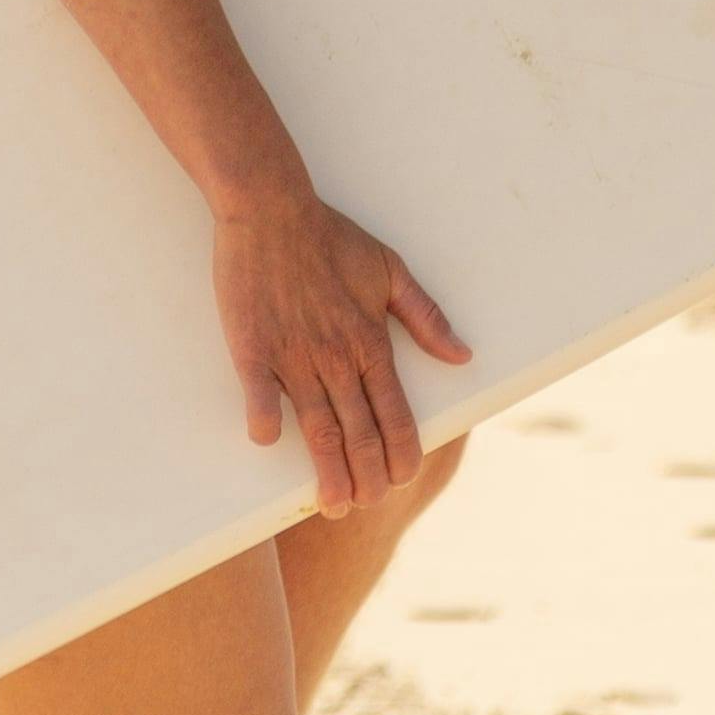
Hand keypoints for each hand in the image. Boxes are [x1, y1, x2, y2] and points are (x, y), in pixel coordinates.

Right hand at [214, 187, 471, 513]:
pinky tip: (267, 442)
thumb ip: (426, 317)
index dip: (401, 454)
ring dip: (325, 469)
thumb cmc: (330, 238)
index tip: (401, 480)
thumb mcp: (390, 270)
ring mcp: (294, 353)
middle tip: (364, 507)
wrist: (271, 207)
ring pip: (316, 426)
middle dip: (366, 477)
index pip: (395, 414)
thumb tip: (463, 354)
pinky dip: (264, 419)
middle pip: (358, 432)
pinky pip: (259, 393)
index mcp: (371, 341)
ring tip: (331, 504)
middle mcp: (336, 355)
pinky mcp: (252, 345)